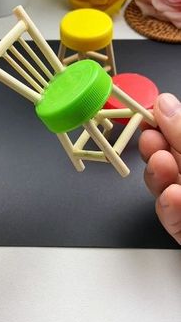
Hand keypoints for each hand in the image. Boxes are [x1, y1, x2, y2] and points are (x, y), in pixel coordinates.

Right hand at [139, 93, 180, 243]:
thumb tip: (165, 103)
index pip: (177, 133)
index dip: (161, 121)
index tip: (145, 111)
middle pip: (167, 158)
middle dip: (155, 148)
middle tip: (150, 139)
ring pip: (163, 187)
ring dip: (159, 176)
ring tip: (163, 166)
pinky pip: (171, 218)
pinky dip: (168, 209)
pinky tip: (173, 197)